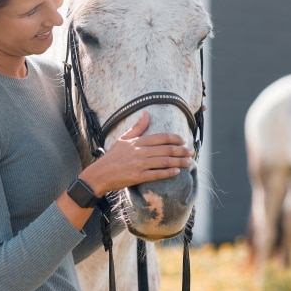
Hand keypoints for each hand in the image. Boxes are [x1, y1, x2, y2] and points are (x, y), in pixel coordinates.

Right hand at [78, 112, 192, 195]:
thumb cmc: (112, 156)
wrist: (99, 174)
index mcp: (137, 142)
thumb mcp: (123, 139)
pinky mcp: (138, 177)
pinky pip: (156, 174)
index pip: (160, 137)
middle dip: (181, 150)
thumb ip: (137, 127)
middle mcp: (140, 152)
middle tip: (191, 152)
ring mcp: (139, 165)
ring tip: (188, 162)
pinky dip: (168, 173)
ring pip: (164, 162)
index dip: (174, 138)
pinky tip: (177, 172)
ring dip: (178, 162)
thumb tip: (147, 114)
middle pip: (166, 149)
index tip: (183, 140)